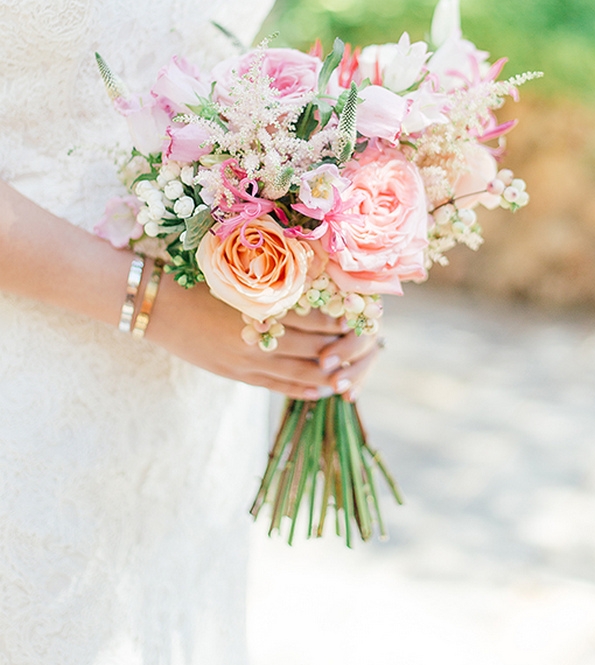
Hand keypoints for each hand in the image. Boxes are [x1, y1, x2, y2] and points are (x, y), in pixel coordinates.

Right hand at [146, 272, 378, 399]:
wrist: (156, 304)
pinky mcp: (238, 374)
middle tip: (368, 342)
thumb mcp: (240, 274)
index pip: (317, 318)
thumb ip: (276, 282)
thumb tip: (317, 283)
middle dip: (345, 348)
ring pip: (302, 373)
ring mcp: (248, 361)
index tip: (362, 312)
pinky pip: (279, 388)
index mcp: (262, 307)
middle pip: (316, 348)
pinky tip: (322, 389)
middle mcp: (259, 338)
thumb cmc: (198, 278)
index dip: (343, 318)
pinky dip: (304, 390)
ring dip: (330, 374)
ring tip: (352, 371)